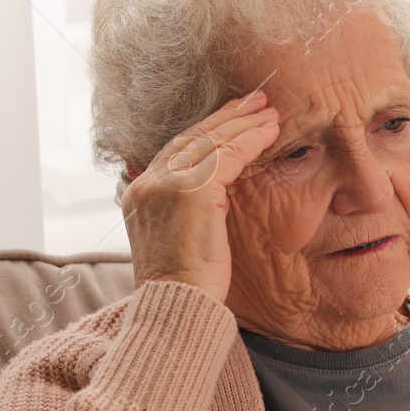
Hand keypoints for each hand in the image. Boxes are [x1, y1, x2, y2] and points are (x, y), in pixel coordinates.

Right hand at [122, 89, 280, 303]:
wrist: (176, 309)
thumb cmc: (183, 288)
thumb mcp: (175, 242)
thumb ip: (180, 214)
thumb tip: (207, 202)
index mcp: (138, 194)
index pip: (174, 150)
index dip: (206, 131)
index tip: (232, 119)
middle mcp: (146, 183)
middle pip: (190, 137)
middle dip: (225, 117)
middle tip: (254, 101)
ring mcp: (165, 184)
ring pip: (210, 141)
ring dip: (244, 123)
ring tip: (269, 112)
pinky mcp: (190, 191)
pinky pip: (227, 154)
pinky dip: (251, 139)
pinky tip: (271, 131)